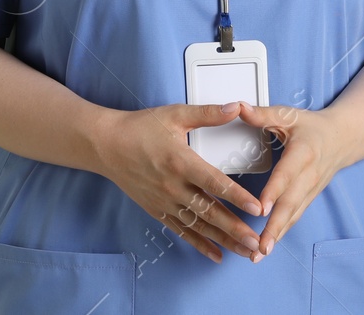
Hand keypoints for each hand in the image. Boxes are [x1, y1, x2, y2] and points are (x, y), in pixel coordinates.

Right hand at [93, 102, 265, 263]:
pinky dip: (200, 244)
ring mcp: (165, 201)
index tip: (257, 209)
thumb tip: (236, 107)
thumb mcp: (175, 115)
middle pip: (210, 211)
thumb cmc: (140, 128)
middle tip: (257, 243)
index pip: (215, 183)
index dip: (238, 197)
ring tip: (245, 252)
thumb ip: (208, 113)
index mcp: (181, 161)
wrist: (106, 146)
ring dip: (223, 240)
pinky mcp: (158, 210)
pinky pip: (182, 231)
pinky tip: (216, 255)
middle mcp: (174, 186)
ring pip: (199, 225)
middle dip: (235, 229)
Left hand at [236, 101, 355, 256]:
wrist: (343, 138)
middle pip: (291, 204)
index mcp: (302, 153)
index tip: (261, 209)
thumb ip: (263, 114)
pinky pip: (295, 217)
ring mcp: (310, 190)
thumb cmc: (312, 126)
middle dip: (275, 227)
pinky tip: (268, 247)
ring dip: (277, 236)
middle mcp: (308, 176)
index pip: (286, 175)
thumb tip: (238, 107)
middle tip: (260, 246)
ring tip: (260, 253)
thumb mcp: (288, 115)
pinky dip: (282, 233)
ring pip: (293, 216)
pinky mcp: (309, 198)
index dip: (274, 192)